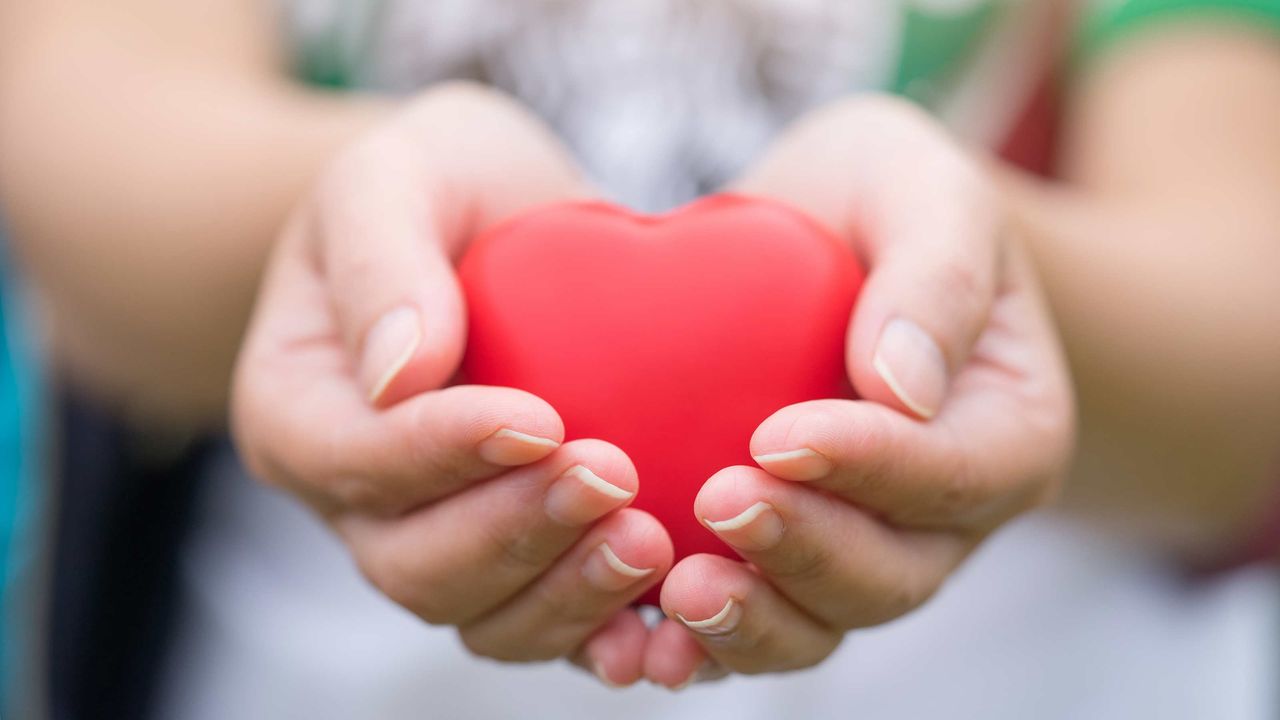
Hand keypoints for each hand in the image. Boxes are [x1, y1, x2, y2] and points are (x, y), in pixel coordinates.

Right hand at [231, 83, 672, 684]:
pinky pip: (552, 625)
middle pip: (415, 563)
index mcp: (298, 411)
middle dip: (515, 532)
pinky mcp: (520, 558)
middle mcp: (357, 500)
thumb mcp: (393, 174)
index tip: (539, 419)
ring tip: (652, 543)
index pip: (353, 458)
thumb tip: (400, 376)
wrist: (504, 221)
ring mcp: (438, 540)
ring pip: (483, 616)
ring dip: (567, 594)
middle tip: (613, 477)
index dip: (441, 455)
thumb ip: (379, 257)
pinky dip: (606, 635)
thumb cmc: (439, 184)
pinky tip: (669, 624)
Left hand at [644, 96, 1074, 685]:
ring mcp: (863, 552)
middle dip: (804, 551)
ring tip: (673, 592)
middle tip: (717, 503)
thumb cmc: (879, 199)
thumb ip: (934, 273)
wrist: (818, 236)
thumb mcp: (922, 187)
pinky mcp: (782, 564)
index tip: (778, 437)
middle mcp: (944, 518)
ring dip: (750, 621)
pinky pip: (748, 624)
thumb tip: (900, 386)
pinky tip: (633, 637)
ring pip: (819, 623)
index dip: (870, 469)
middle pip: (891, 574)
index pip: (953, 473)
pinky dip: (696, 643)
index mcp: (1008, 433)